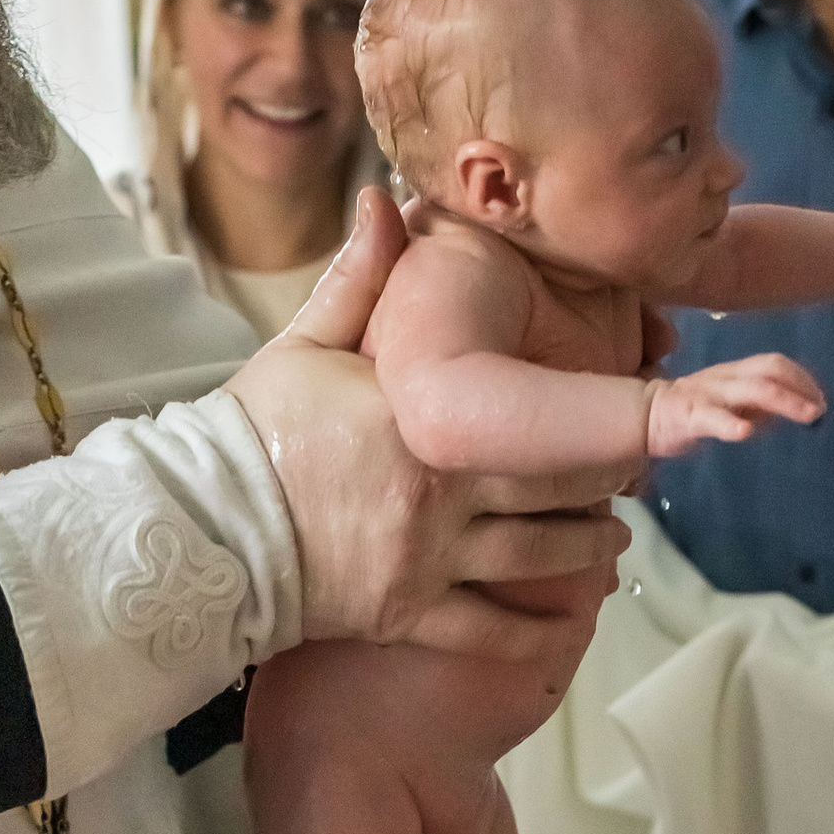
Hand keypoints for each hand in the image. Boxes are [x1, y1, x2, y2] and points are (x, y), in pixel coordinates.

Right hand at [232, 186, 628, 659]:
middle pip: (558, 487)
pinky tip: (564, 621)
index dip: (599, 412)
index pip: (540, 412)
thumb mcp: (302, 345)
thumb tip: (385, 201)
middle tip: (630, 470)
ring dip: (586, 547)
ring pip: (540, 558)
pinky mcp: (407, 614)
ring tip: (610, 534)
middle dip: (604, 481)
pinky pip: (490, 632)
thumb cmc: (249, 434)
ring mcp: (428, 557)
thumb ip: (359, 279)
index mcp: (425, 417)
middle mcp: (442, 489)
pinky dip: (535, 632)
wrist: (202, 532)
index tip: (630, 404)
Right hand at [643, 353, 825, 455]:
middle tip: (821, 410)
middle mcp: (726, 377)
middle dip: (800, 388)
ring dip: (784, 401)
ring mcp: (708, 394)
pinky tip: (744, 432)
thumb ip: (762, 406)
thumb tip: (799, 411)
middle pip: (769, 370)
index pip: (776, 363)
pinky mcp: (690, 416)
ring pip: (750, 389)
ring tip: (807, 416)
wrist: (646, 414)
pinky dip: (730, 424)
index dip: (802, 378)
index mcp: (736, 372)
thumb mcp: (734, 402)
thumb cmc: (696, 410)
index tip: (821, 400)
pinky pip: (712, 418)